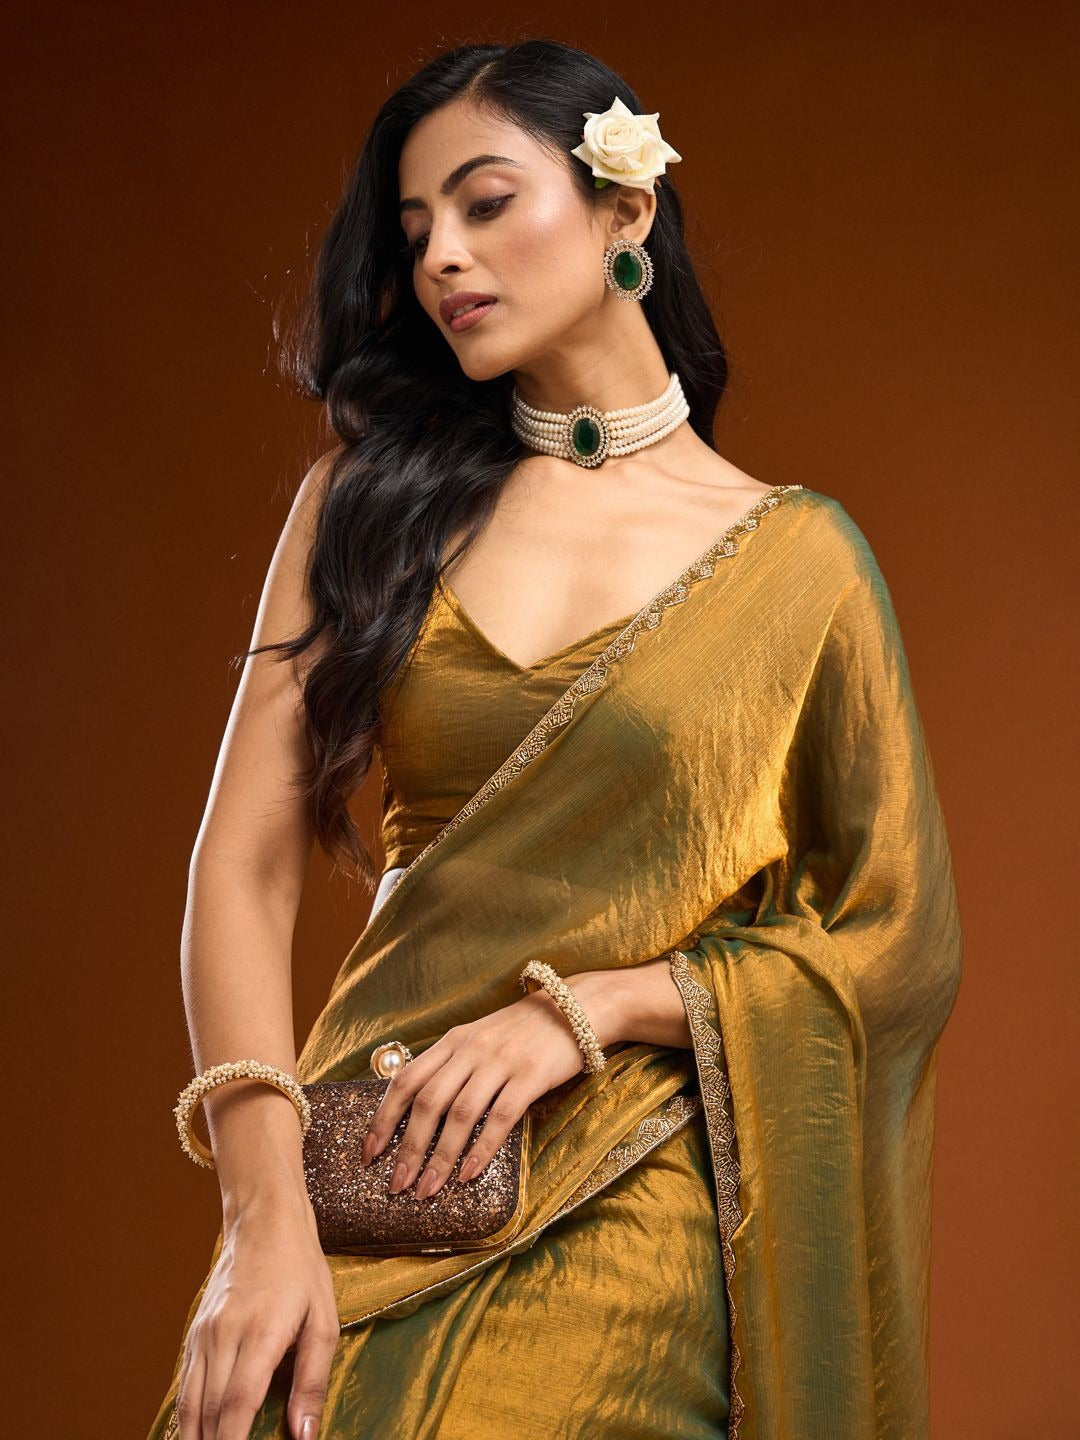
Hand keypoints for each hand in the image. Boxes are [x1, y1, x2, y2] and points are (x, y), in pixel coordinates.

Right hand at [175, 1193, 338, 1439]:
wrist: (264, 1222)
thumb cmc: (301, 1271)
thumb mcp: (324, 1321)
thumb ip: (312, 1381)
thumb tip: (304, 1436)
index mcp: (260, 1333)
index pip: (238, 1406)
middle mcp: (224, 1335)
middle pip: (211, 1413)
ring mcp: (203, 1334)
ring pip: (190, 1405)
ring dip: (198, 1439)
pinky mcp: (194, 1333)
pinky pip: (185, 1386)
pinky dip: (189, 1418)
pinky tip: (199, 1435)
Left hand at [359, 971, 623, 1197]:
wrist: (576, 1007)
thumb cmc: (523, 1031)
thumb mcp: (479, 1038)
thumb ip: (452, 1065)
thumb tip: (419, 1110)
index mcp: (453, 1041)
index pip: (406, 1081)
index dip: (384, 1119)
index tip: (369, 1154)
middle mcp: (470, 1050)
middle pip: (427, 1103)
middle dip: (408, 1149)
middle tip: (396, 1186)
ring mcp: (499, 1062)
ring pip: (459, 1115)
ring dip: (439, 1158)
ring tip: (427, 1191)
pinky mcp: (529, 1076)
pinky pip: (499, 1118)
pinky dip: (480, 1149)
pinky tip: (468, 1174)